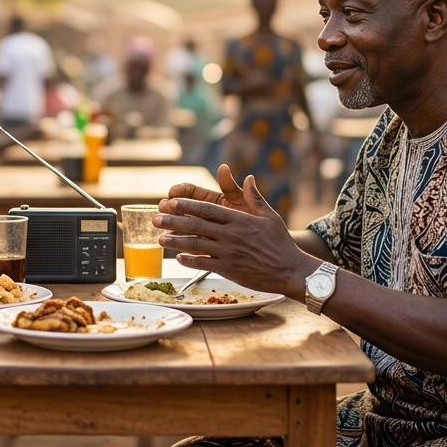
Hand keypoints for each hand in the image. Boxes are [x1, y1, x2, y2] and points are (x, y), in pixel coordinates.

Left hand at [155, 169, 317, 298]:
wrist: (290, 270)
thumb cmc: (280, 243)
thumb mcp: (269, 216)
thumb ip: (254, 197)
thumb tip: (248, 177)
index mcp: (238, 219)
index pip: (207, 209)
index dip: (186, 205)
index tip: (171, 201)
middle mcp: (230, 234)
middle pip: (195, 225)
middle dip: (173, 221)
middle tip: (156, 219)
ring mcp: (228, 252)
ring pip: (195, 245)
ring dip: (175, 241)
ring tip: (160, 239)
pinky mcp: (228, 269)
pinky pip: (204, 264)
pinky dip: (190, 261)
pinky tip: (178, 258)